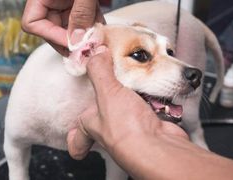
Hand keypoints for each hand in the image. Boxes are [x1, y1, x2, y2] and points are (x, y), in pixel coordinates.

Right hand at [21, 0, 104, 55]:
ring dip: (86, 38)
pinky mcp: (80, 4)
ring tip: (99, 41)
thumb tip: (77, 40)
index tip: (72, 43)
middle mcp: (51, 2)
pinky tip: (104, 33)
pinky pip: (84, 21)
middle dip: (72, 42)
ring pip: (71, 30)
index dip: (52, 37)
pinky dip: (94, 28)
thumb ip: (80, 13)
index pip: (33, 24)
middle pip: (53, 31)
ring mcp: (65, 4)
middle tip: (89, 49)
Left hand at [67, 46, 187, 158]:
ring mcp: (134, 129)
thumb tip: (96, 51)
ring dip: (137, 95)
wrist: (158, 146)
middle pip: (107, 118)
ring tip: (140, 79)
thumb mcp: (106, 93)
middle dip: (112, 102)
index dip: (74, 135)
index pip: (78, 136)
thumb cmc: (126, 127)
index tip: (74, 129)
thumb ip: (99, 71)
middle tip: (115, 86)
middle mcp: (112, 131)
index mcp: (93, 125)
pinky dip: (155, 99)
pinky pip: (152, 109)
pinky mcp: (153, 125)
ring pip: (132, 110)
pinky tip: (157, 87)